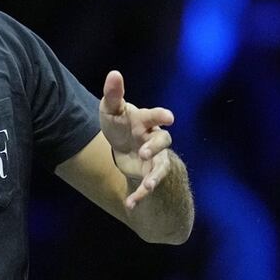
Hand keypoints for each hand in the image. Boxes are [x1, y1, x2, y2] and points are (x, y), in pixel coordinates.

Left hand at [100, 70, 174, 209]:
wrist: (122, 146)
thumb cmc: (119, 124)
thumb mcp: (111, 110)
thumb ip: (113, 94)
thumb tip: (114, 73)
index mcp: (146, 121)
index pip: (156, 116)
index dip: (162, 116)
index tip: (168, 117)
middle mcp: (154, 139)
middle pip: (163, 141)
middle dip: (155, 147)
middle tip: (144, 153)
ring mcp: (154, 157)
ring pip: (160, 167)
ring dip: (154, 177)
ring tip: (146, 186)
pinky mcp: (149, 173)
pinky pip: (148, 185)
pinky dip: (140, 196)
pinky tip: (130, 205)